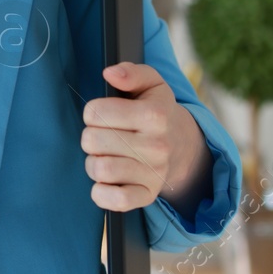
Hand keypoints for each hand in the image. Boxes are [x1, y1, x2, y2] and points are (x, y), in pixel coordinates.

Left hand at [81, 62, 212, 213]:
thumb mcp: (151, 84)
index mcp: (154, 115)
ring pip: (99, 169)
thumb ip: (131, 72)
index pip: (95, 112)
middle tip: (102, 136)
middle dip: (90, 137)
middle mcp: (156, 145)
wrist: (182, 147)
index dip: (92, 112)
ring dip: (93, 162)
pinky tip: (106, 181)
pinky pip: (115, 201)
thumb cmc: (157, 111)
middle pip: (92, 140)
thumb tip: (110, 74)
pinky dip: (101, 193)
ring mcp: (153, 172)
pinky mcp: (147, 195)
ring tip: (104, 155)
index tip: (102, 114)